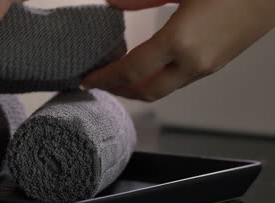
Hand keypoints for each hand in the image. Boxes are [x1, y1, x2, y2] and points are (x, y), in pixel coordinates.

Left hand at [82, 0, 274, 101]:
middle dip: (121, 90)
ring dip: (140, 87)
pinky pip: (180, 80)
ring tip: (121, 77)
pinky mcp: (217, 64)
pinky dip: (158, 79)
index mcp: (179, 43)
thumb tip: (112, 3)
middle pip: (147, 92)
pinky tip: (151, 67)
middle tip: (102, 84)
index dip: (106, 77)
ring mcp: (207, 67)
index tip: (88, 80)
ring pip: (165, 89)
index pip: (130, 71)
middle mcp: (193, 63)